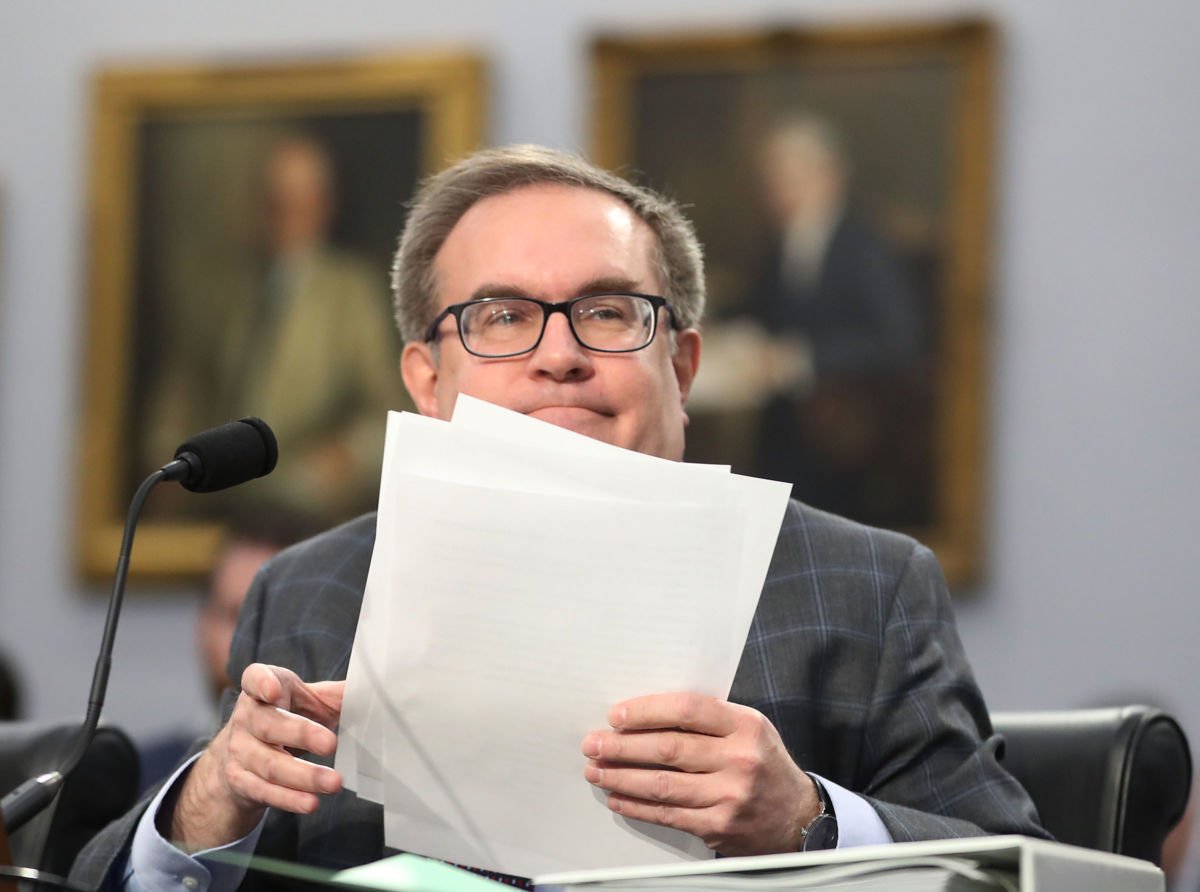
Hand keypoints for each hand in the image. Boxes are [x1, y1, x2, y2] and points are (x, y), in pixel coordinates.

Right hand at [166, 663, 344, 849]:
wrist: (240, 757)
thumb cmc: (285, 720)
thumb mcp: (309, 703)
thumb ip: (338, 696)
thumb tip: (375, 691)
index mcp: (261, 691)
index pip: (254, 679)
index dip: (263, 682)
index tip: (276, 689)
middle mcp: (245, 719)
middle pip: (269, 725)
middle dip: (301, 735)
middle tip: (331, 744)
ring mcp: (239, 752)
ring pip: (270, 764)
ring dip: (304, 776)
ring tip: (334, 782)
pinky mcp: (240, 782)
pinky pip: (265, 791)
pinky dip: (290, 799)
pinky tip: (310, 802)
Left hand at [581, 692, 819, 855]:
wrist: (796, 817)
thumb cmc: (763, 763)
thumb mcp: (749, 729)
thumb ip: (708, 719)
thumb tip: (645, 714)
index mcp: (745, 726)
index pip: (687, 710)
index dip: (647, 711)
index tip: (616, 715)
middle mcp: (739, 760)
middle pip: (668, 748)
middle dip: (623, 746)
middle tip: (593, 743)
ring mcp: (729, 796)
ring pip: (662, 784)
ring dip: (621, 777)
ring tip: (596, 770)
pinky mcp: (718, 826)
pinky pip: (667, 814)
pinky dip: (636, 806)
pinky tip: (617, 797)